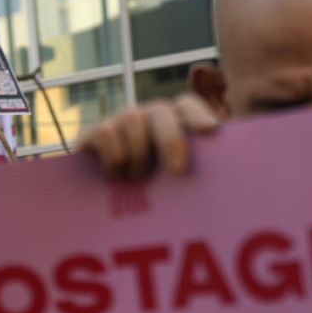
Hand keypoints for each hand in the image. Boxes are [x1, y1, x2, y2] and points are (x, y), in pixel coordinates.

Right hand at [77, 93, 218, 181]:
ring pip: (131, 118)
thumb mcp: (171, 184)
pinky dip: (114, 157)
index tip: (210, 131)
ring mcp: (118, 122)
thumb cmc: (145, 195)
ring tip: (138, 180)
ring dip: (138, 153)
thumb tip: (219, 180)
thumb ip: (189, 172)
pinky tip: (114, 175)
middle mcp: (146, 117)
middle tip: (178, 171)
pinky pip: (105, 133)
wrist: (97, 206)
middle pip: (161, 111)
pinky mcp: (92, 133)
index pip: (186, 105)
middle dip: (171, 139)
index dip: (197, 114)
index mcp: (171, 124)